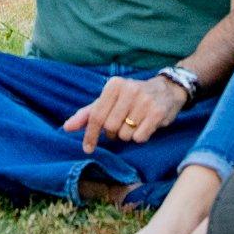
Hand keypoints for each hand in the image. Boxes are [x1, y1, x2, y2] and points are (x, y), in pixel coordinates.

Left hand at [61, 74, 185, 152]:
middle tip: (122, 125)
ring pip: (125, 134)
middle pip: (110, 127)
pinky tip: (145, 126)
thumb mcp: (109, 100)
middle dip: (113, 133)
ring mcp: (144, 100)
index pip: (96, 115)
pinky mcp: (157, 112)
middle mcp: (129, 89)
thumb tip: (66, 128)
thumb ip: (87, 114)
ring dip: (128, 135)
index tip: (87, 148)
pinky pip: (139, 137)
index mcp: (114, 85)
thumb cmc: (131, 98)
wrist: (166, 90)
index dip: (90, 135)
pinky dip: (140, 137)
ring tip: (135, 123)